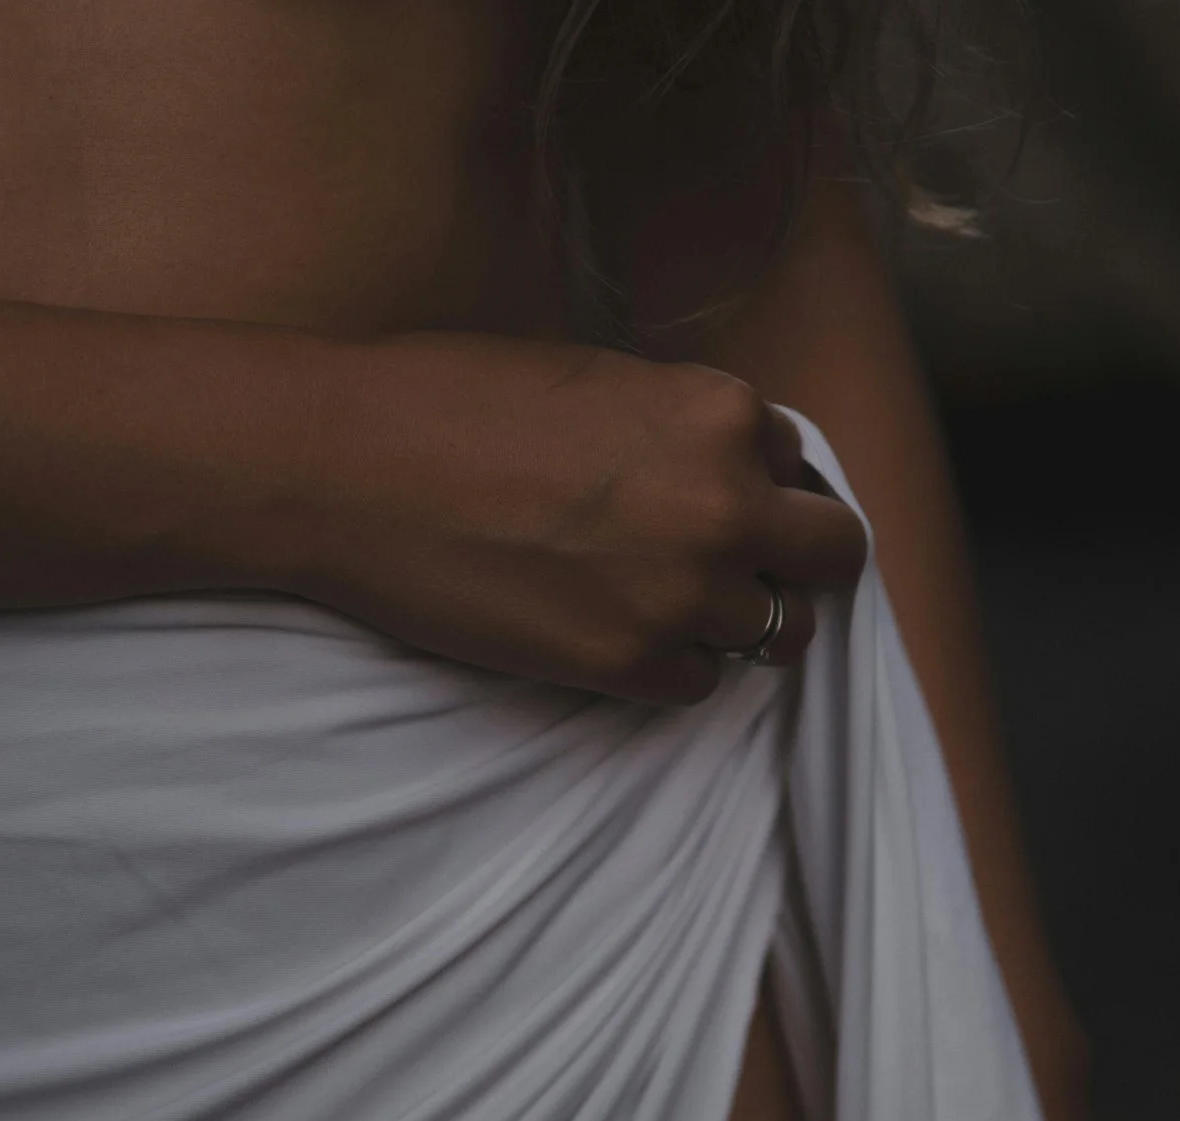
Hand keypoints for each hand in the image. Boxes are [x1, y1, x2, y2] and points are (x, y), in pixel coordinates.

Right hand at [274, 333, 867, 703]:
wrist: (345, 466)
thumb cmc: (450, 399)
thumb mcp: (599, 378)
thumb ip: (680, 425)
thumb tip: (724, 466)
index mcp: (721, 415)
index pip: (797, 463)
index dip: (761, 481)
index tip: (723, 495)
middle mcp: (725, 506)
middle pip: (834, 556)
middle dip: (801, 559)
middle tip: (750, 565)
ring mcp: (681, 595)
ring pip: (779, 632)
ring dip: (737, 619)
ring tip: (667, 599)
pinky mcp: (626, 665)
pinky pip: (701, 683)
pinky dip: (673, 663)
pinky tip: (613, 630)